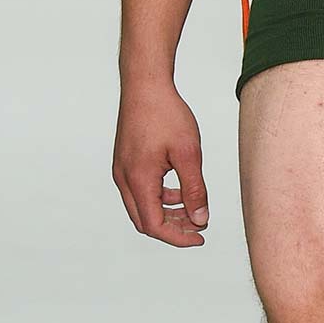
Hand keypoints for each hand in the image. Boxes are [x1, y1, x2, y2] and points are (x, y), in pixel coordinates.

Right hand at [112, 81, 210, 245]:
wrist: (145, 85)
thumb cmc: (167, 114)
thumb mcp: (189, 154)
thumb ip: (195, 189)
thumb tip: (201, 219)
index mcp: (139, 180)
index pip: (154, 226)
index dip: (178, 237)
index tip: (201, 236)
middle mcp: (124, 179)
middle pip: (145, 221)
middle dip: (173, 229)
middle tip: (199, 226)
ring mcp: (122, 171)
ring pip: (141, 207)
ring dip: (167, 214)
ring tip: (193, 209)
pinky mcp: (124, 163)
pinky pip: (140, 192)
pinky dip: (159, 199)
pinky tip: (180, 191)